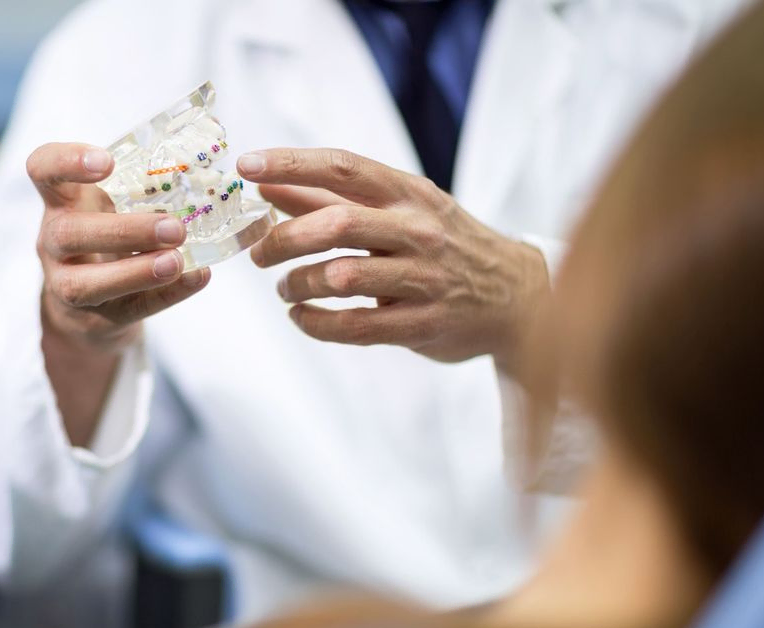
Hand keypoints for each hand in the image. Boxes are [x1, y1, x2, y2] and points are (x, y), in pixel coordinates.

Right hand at [29, 143, 211, 445]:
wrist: (88, 305)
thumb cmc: (108, 236)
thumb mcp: (114, 204)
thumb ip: (145, 187)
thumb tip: (210, 170)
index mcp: (61, 200)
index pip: (43, 169)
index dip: (66, 163)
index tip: (107, 162)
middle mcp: (54, 240)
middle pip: (68, 233)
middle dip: (123, 231)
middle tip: (174, 228)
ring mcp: (66, 284)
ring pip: (87, 284)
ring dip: (136, 272)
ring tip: (177, 261)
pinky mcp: (93, 319)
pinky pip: (127, 310)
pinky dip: (165, 296)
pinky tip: (196, 278)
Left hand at [237, 148, 549, 370]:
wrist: (517, 298)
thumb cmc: (442, 246)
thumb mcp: (397, 210)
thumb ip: (330, 198)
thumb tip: (265, 184)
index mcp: (408, 193)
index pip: (343, 166)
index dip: (291, 163)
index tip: (247, 166)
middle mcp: (418, 230)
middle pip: (336, 224)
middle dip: (283, 239)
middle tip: (259, 254)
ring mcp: (423, 279)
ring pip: (341, 277)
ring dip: (297, 284)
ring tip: (286, 289)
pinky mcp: (422, 324)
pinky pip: (354, 327)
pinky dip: (314, 323)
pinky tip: (301, 317)